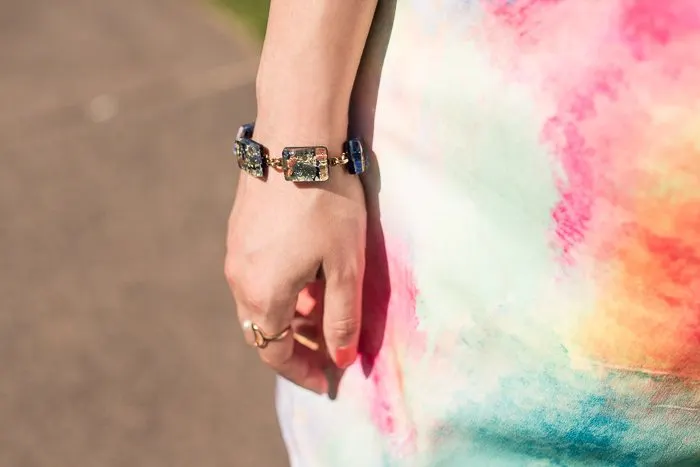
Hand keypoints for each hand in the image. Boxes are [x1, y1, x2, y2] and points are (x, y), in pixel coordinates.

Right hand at [224, 132, 366, 393]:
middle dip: (296, 344)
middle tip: (328, 345)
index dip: (301, 372)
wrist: (295, 140)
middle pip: (263, 329)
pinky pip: (256, 274)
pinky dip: (281, 287)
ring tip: (324, 305)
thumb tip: (341, 359)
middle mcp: (239, 279)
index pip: (275, 352)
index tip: (326, 380)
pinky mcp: (239, 229)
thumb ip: (342, 318)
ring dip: (290, 313)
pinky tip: (308, 270)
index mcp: (263, 295)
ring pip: (259, 300)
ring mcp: (235, 252)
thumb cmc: (326, 204)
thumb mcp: (345, 266)